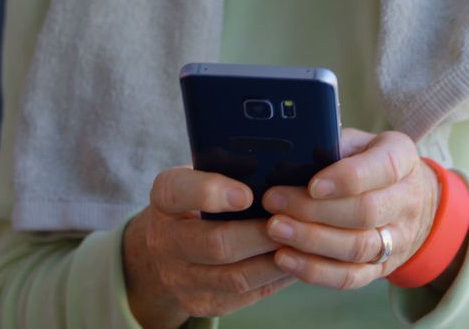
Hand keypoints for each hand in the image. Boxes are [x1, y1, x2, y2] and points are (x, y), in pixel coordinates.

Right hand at [122, 167, 295, 326]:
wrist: (170, 248)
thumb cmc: (201, 200)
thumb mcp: (202, 175)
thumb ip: (230, 168)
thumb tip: (279, 165)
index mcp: (164, 198)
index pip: (178, 193)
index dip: (211, 193)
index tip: (247, 194)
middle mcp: (164, 241)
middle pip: (216, 243)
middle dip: (261, 234)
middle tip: (294, 222)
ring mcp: (181, 278)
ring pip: (236, 277)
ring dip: (275, 261)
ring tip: (303, 244)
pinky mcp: (202, 303)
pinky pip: (246, 296)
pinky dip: (275, 279)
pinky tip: (296, 263)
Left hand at [261, 129, 441, 289]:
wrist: (412, 201)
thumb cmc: (370, 163)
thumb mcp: (360, 141)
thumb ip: (333, 144)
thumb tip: (288, 156)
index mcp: (403, 159)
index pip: (383, 168)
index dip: (347, 179)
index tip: (313, 184)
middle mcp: (406, 201)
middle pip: (366, 212)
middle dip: (316, 210)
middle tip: (275, 202)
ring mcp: (398, 239)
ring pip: (357, 247)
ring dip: (311, 241)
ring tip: (275, 229)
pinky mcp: (380, 268)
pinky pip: (349, 277)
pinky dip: (314, 270)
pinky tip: (284, 258)